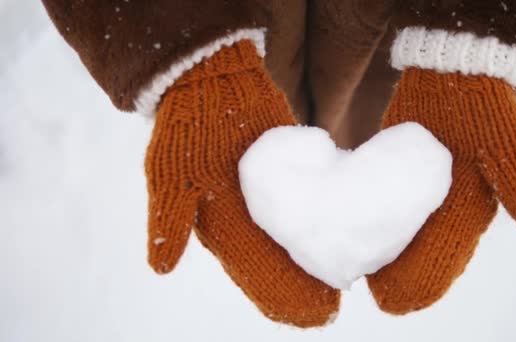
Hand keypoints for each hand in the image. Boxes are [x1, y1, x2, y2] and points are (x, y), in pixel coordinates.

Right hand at [145, 41, 338, 326]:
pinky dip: (318, 222)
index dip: (273, 294)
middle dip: (298, 287)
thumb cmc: (188, 127)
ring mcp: (265, 195)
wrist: (212, 82)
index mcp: (217, 223)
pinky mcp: (284, 173)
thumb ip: (168, 219)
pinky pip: (304, 204)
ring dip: (310, 261)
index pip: (249, 270)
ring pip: (291, 238)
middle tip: (329, 310)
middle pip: (274, 261)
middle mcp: (243, 216)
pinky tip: (340, 234)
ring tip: (341, 283)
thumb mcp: (170, 172)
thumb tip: (160, 269)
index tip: (302, 315)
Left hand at [367, 68, 515, 313]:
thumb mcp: (505, 149)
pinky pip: (389, 199)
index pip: (448, 253)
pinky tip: (356, 228)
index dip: (426, 277)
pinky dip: (376, 217)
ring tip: (361, 266)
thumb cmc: (484, 109)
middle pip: (422, 247)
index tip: (397, 298)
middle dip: (402, 270)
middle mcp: (447, 201)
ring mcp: (423, 185)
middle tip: (373, 287)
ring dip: (387, 248)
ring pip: (405, 227)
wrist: (456, 71)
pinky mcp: (402, 167)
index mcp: (471, 204)